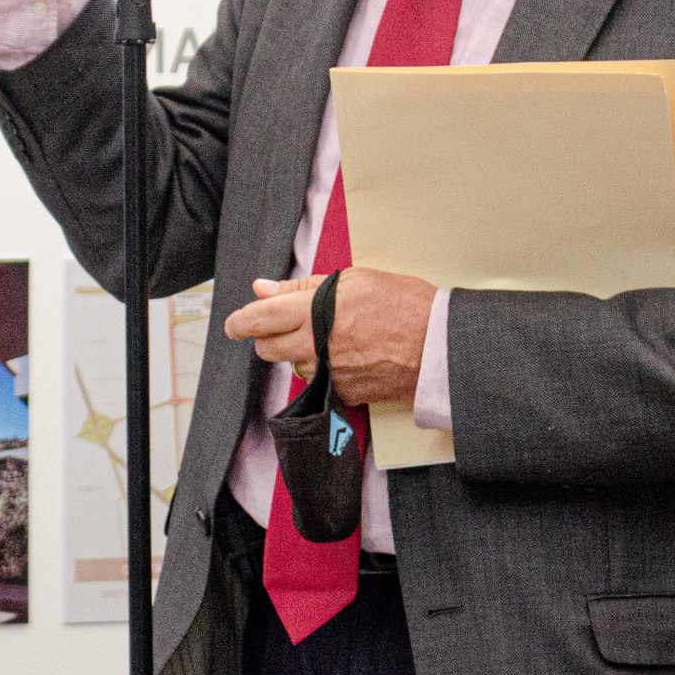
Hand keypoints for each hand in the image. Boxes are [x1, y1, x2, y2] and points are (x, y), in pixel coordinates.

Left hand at [221, 267, 434, 404]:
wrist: (441, 347)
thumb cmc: (404, 304)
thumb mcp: (353, 281)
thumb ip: (302, 287)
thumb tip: (262, 288)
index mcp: (316, 310)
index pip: (261, 318)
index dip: (240, 321)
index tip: (233, 324)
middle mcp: (317, 345)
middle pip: (267, 348)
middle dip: (267, 338)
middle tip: (282, 326)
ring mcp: (330, 372)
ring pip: (292, 366)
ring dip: (297, 353)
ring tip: (328, 336)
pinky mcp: (343, 393)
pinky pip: (318, 381)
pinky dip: (322, 369)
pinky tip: (345, 355)